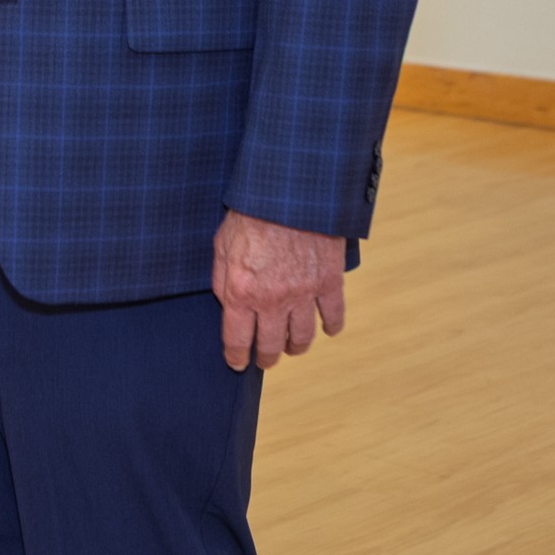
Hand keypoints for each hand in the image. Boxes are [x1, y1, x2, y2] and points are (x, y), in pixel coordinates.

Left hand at [212, 210, 345, 370]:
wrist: (288, 190)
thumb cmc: (249, 212)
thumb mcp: (221, 243)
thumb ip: (221, 278)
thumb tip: (226, 304)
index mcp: (241, 290)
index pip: (236, 338)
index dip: (236, 356)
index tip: (237, 363)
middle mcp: (272, 300)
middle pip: (270, 344)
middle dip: (265, 356)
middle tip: (265, 359)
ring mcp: (304, 294)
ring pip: (301, 338)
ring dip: (295, 347)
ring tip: (290, 347)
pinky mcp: (329, 282)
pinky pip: (333, 316)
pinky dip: (330, 327)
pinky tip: (325, 329)